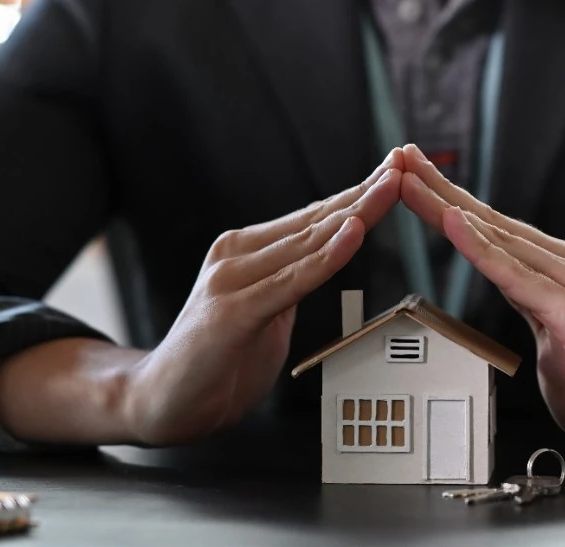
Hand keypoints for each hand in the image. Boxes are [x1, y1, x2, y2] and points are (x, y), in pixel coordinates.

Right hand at [124, 149, 404, 444]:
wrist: (160, 402)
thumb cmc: (215, 361)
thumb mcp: (265, 313)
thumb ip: (289, 284)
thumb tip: (325, 261)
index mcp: (246, 251)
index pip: (313, 218)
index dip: (357, 194)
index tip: (395, 170)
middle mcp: (237, 256)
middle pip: (316, 220)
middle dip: (365, 191)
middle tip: (404, 162)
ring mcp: (232, 280)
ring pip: (309, 242)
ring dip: (356, 212)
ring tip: (391, 185)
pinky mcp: (232, 312)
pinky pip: (292, 281)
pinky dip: (327, 257)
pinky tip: (354, 233)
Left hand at [398, 145, 564, 457]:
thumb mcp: (554, 340)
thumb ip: (530, 309)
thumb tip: (507, 296)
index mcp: (556, 273)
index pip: (491, 231)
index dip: (449, 202)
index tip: (413, 178)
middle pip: (489, 221)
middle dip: (439, 187)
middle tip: (399, 156)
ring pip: (497, 238)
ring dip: (447, 206)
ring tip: (409, 178)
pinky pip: (516, 276)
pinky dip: (480, 248)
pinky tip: (454, 223)